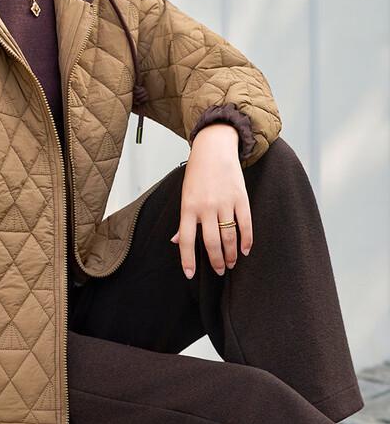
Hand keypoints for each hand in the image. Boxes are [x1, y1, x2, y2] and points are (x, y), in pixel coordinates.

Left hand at [170, 123, 252, 278]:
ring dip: (231, 254)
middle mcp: (205, 207)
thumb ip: (184, 220)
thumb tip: (176, 242)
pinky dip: (246, 240)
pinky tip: (245, 250)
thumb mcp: (185, 195)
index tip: (190, 274)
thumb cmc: (197, 174)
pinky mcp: (240, 198)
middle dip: (216, 260)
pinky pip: (245, 224)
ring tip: (231, 264)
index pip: (186, 239)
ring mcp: (224, 203)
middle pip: (211, 242)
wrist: (213, 149)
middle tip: (219, 270)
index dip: (187, 259)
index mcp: (188, 207)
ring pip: (229, 236)